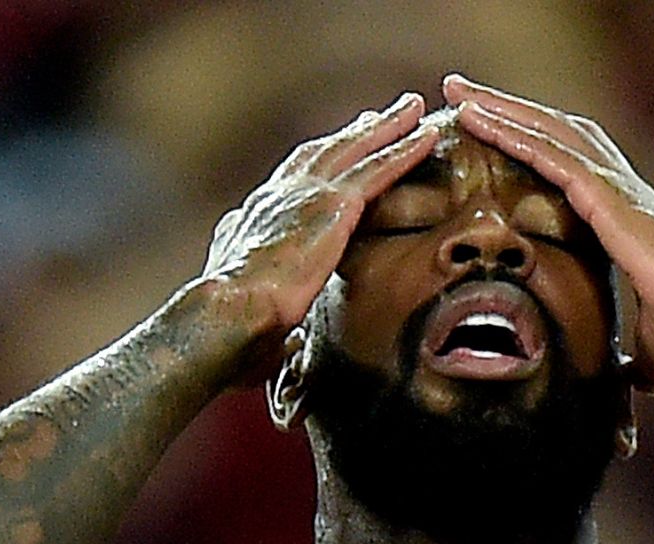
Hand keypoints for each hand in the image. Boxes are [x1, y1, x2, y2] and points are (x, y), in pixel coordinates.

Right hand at [198, 92, 439, 372]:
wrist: (227, 312)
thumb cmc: (232, 325)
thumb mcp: (240, 300)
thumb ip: (259, 296)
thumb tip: (270, 315)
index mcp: (256, 217)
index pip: (292, 182)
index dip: (318, 163)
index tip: (336, 150)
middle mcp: (279, 195)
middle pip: (324, 151)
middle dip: (354, 131)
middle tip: (382, 114)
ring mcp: (305, 195)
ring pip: (354, 148)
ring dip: (386, 126)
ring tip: (413, 107)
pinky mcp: (332, 206)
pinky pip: (378, 169)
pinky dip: (404, 150)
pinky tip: (427, 136)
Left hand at [444, 74, 653, 390]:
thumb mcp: (648, 351)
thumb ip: (629, 362)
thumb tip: (623, 394)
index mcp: (621, 220)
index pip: (568, 171)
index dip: (533, 150)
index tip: (500, 139)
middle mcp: (615, 190)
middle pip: (552, 135)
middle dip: (507, 111)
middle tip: (462, 96)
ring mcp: (610, 186)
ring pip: (544, 131)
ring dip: (497, 108)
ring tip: (457, 92)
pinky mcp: (603, 192)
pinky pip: (545, 152)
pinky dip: (509, 130)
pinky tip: (475, 117)